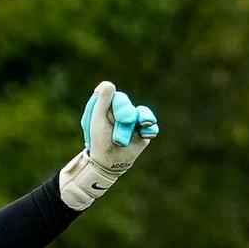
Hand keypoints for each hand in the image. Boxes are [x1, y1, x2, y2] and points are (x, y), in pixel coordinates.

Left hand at [56, 80, 158, 210]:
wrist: (109, 163)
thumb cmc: (99, 142)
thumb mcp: (97, 122)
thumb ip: (102, 103)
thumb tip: (108, 84)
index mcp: (105, 107)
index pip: (112, 94)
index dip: (115, 102)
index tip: (111, 113)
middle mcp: (119, 111)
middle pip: (126, 103)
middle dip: (124, 116)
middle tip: (120, 131)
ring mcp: (133, 120)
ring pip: (141, 113)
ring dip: (141, 118)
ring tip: (143, 123)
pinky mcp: (143, 131)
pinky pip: (151, 125)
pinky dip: (150, 128)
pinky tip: (146, 133)